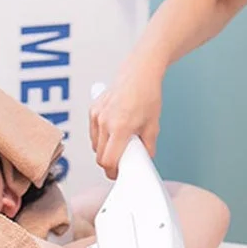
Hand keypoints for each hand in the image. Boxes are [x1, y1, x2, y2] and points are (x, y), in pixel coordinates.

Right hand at [89, 59, 162, 178]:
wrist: (139, 73)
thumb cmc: (147, 95)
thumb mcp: (153, 125)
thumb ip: (147, 147)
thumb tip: (144, 159)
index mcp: (120, 128)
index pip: (108, 161)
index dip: (113, 172)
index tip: (118, 174)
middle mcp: (104, 122)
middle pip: (99, 156)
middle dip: (109, 162)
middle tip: (121, 161)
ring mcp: (96, 115)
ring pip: (95, 145)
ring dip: (104, 150)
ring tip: (119, 143)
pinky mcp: (93, 109)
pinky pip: (93, 132)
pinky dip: (100, 137)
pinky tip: (113, 131)